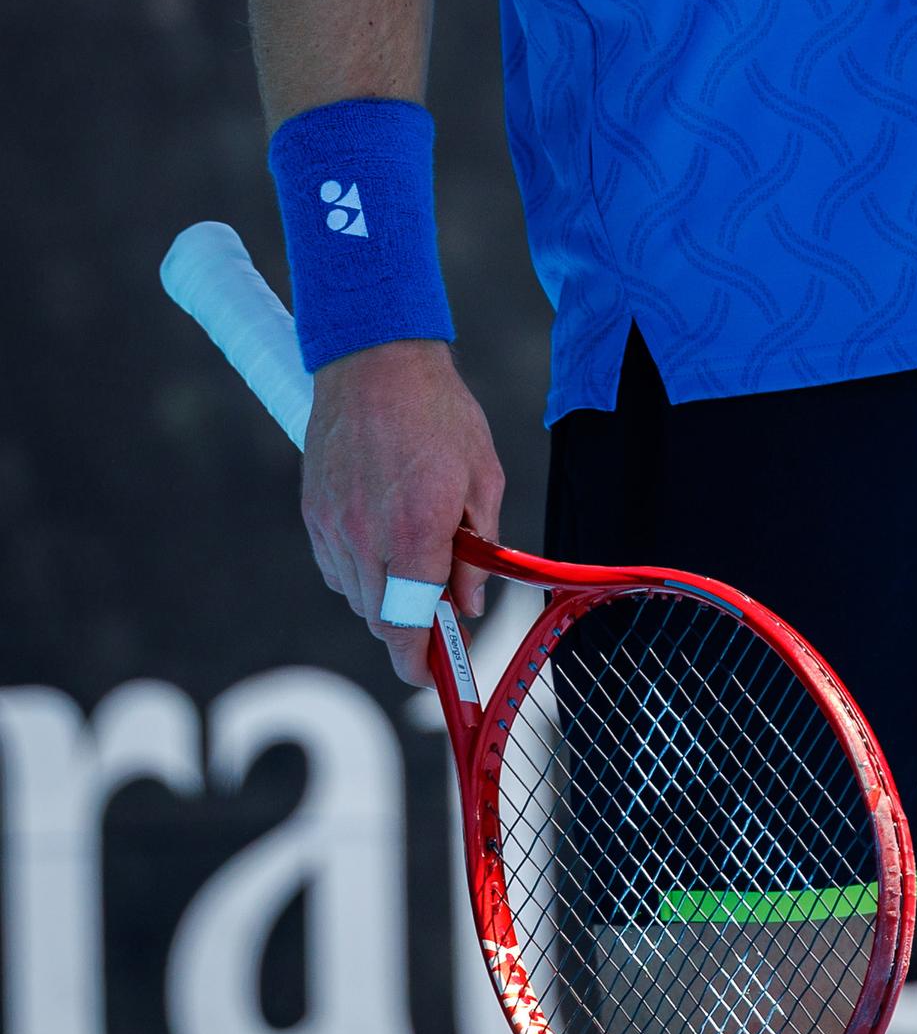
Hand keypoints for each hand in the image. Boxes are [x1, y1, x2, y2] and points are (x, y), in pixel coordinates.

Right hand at [300, 339, 503, 685]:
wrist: (376, 359)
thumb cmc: (440, 413)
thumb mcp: (484, 476)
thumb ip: (480, 549)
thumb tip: (471, 604)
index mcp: (416, 530)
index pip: (410, 624)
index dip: (422, 662)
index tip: (436, 674)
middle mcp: (366, 537)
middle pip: (381, 618)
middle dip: (411, 629)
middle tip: (440, 614)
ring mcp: (333, 526)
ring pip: (356, 596)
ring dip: (386, 598)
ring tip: (415, 560)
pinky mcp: (314, 512)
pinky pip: (335, 567)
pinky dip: (358, 572)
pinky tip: (382, 542)